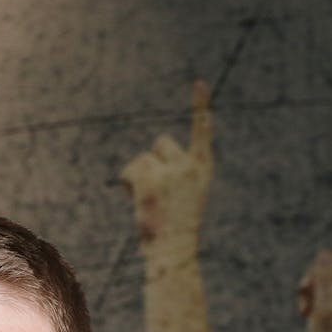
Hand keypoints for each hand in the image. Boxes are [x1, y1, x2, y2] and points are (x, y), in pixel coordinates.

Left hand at [121, 80, 212, 249]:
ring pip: (143, 158)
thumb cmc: (177, 228)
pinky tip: (137, 199)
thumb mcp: (181, 196)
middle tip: (158, 189)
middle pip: (160, 143)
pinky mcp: (150, 179)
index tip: (199, 83)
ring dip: (139, 176)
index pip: (201, 131)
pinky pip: (130, 169)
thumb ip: (171, 174)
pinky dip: (128, 181)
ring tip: (149, 200)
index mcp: (203, 167)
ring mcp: (170, 170)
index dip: (200, 107)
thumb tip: (140, 164)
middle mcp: (189, 164)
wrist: (174, 248)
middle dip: (153, 160)